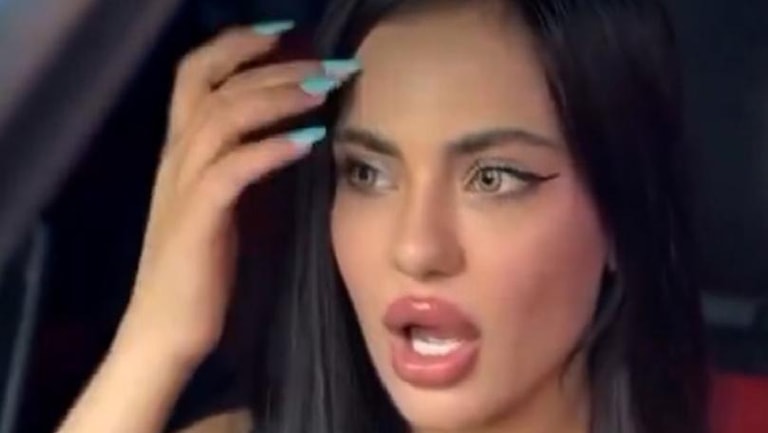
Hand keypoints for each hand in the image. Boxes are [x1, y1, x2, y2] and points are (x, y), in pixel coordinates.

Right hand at [117, 25, 354, 364]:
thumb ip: (244, 165)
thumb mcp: (224, 205)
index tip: (286, 33)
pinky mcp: (198, 220)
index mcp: (181, 152)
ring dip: (278, 97)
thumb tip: (293, 134)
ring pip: (223, 117)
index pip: (196, 75)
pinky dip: (270, 149)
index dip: (235, 45)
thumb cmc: (201, 269)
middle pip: (214, 85)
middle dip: (273, 65)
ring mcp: (182, 187)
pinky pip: (233, 170)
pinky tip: (308, 141)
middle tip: (327, 62)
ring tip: (324, 89)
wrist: (165, 328)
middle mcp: (175, 158)